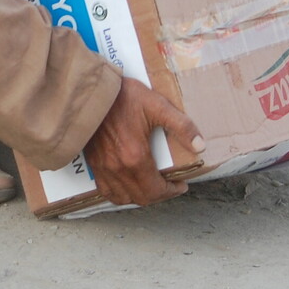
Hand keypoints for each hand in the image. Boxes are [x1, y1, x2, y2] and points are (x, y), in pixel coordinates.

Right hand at [83, 77, 204, 206]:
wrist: (89, 90)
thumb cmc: (121, 96)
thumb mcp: (157, 105)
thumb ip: (181, 125)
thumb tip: (200, 145)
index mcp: (135, 157)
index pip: (156, 190)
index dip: (172, 191)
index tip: (181, 184)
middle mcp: (118, 168)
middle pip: (141, 198)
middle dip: (158, 195)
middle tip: (168, 185)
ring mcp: (103, 167)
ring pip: (122, 198)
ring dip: (138, 196)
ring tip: (148, 186)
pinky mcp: (92, 161)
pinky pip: (105, 189)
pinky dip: (118, 193)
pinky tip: (125, 183)